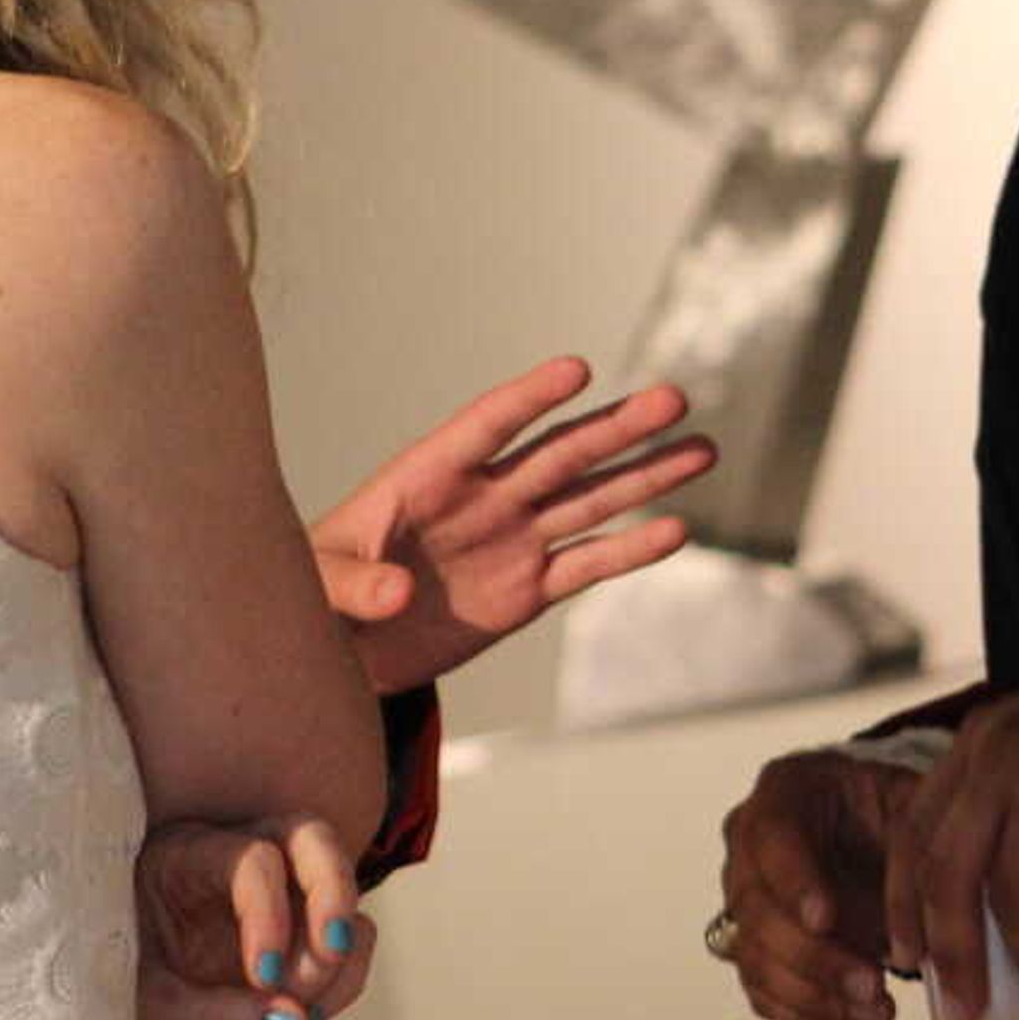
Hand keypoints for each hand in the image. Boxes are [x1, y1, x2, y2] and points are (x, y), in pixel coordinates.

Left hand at [132, 814, 376, 1019]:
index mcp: (186, 855)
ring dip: (343, 950)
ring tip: (307, 1009)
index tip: (264, 979)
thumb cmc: (118, 986)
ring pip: (339, 885)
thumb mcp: (154, 1007)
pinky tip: (309, 1012)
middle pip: (313, 838)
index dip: (269, 916)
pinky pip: (346, 935)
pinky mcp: (298, 923)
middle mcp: (239, 852)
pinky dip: (343, 976)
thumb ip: (220, 1016)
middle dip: (334, 896)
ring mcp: (276, 885)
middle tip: (329, 957)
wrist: (105, 996)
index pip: (252, 861)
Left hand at [309, 356, 713, 695]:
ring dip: (644, 475)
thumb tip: (397, 594)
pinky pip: (585, 565)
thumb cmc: (316, 597)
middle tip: (673, 398)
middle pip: (559, 454)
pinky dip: (629, 550)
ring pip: (588, 500)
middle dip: (615, 428)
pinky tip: (676, 529)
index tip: (578, 370)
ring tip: (702, 449)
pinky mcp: (525, 590)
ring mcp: (510, 540)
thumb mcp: (319, 585)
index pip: (488, 426)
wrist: (338, 649)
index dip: (530, 398)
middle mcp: (482, 498)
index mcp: (427, 475)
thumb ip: (354, 583)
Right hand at [714, 746, 914, 1019]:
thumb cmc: (893, 810)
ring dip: (813, 997)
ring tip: (876, 1013)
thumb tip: (920, 919)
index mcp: (782, 793)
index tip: (826, 920)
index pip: (771, 835)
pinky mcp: (756, 949)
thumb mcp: (911, 805)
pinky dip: (807, 1018)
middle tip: (872, 985)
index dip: (793, 882)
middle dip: (813, 957)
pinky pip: (763, 993)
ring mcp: (745, 903)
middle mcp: (747, 847)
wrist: (877, 830)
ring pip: (754, 959)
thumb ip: (912, 847)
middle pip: (756, 909)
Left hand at [884, 668, 1018, 1019]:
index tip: (907, 957)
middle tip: (969, 1009)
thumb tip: (985, 911)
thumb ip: (1006, 808)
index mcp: (975, 747)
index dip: (902, 902)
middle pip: (948, 873)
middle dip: (954, 952)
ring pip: (1013, 893)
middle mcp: (997, 760)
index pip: (913, 832)